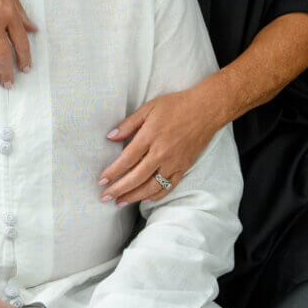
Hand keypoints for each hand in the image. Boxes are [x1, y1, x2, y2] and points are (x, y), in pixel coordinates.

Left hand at [100, 86, 223, 205]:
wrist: (206, 110)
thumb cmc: (176, 105)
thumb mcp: (149, 107)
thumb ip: (129, 124)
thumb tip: (111, 136)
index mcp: (150, 136)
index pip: (126, 160)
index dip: (112, 172)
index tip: (101, 180)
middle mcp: (161, 153)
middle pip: (136, 177)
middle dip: (118, 189)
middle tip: (105, 197)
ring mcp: (174, 162)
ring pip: (151, 186)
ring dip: (134, 196)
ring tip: (120, 202)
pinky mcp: (184, 167)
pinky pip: (168, 186)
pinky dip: (156, 195)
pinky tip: (145, 199)